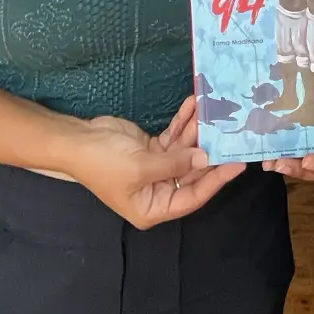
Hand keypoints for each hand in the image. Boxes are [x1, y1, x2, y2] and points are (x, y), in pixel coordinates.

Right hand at [68, 96, 243, 227]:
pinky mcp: (152, 148)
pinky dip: (183, 123)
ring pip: (185, 151)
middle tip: (233, 135)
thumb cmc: (103, 163)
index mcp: (153, 208)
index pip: (192, 197)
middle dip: (209, 152)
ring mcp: (156, 168)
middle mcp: (157, 191)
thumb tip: (204, 158)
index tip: (237, 165)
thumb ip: (175, 164)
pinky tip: (194, 106)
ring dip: (197, 132)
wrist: (76, 140)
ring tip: (214, 112)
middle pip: (192, 174)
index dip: (215, 181)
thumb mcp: (141, 167)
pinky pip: (174, 137)